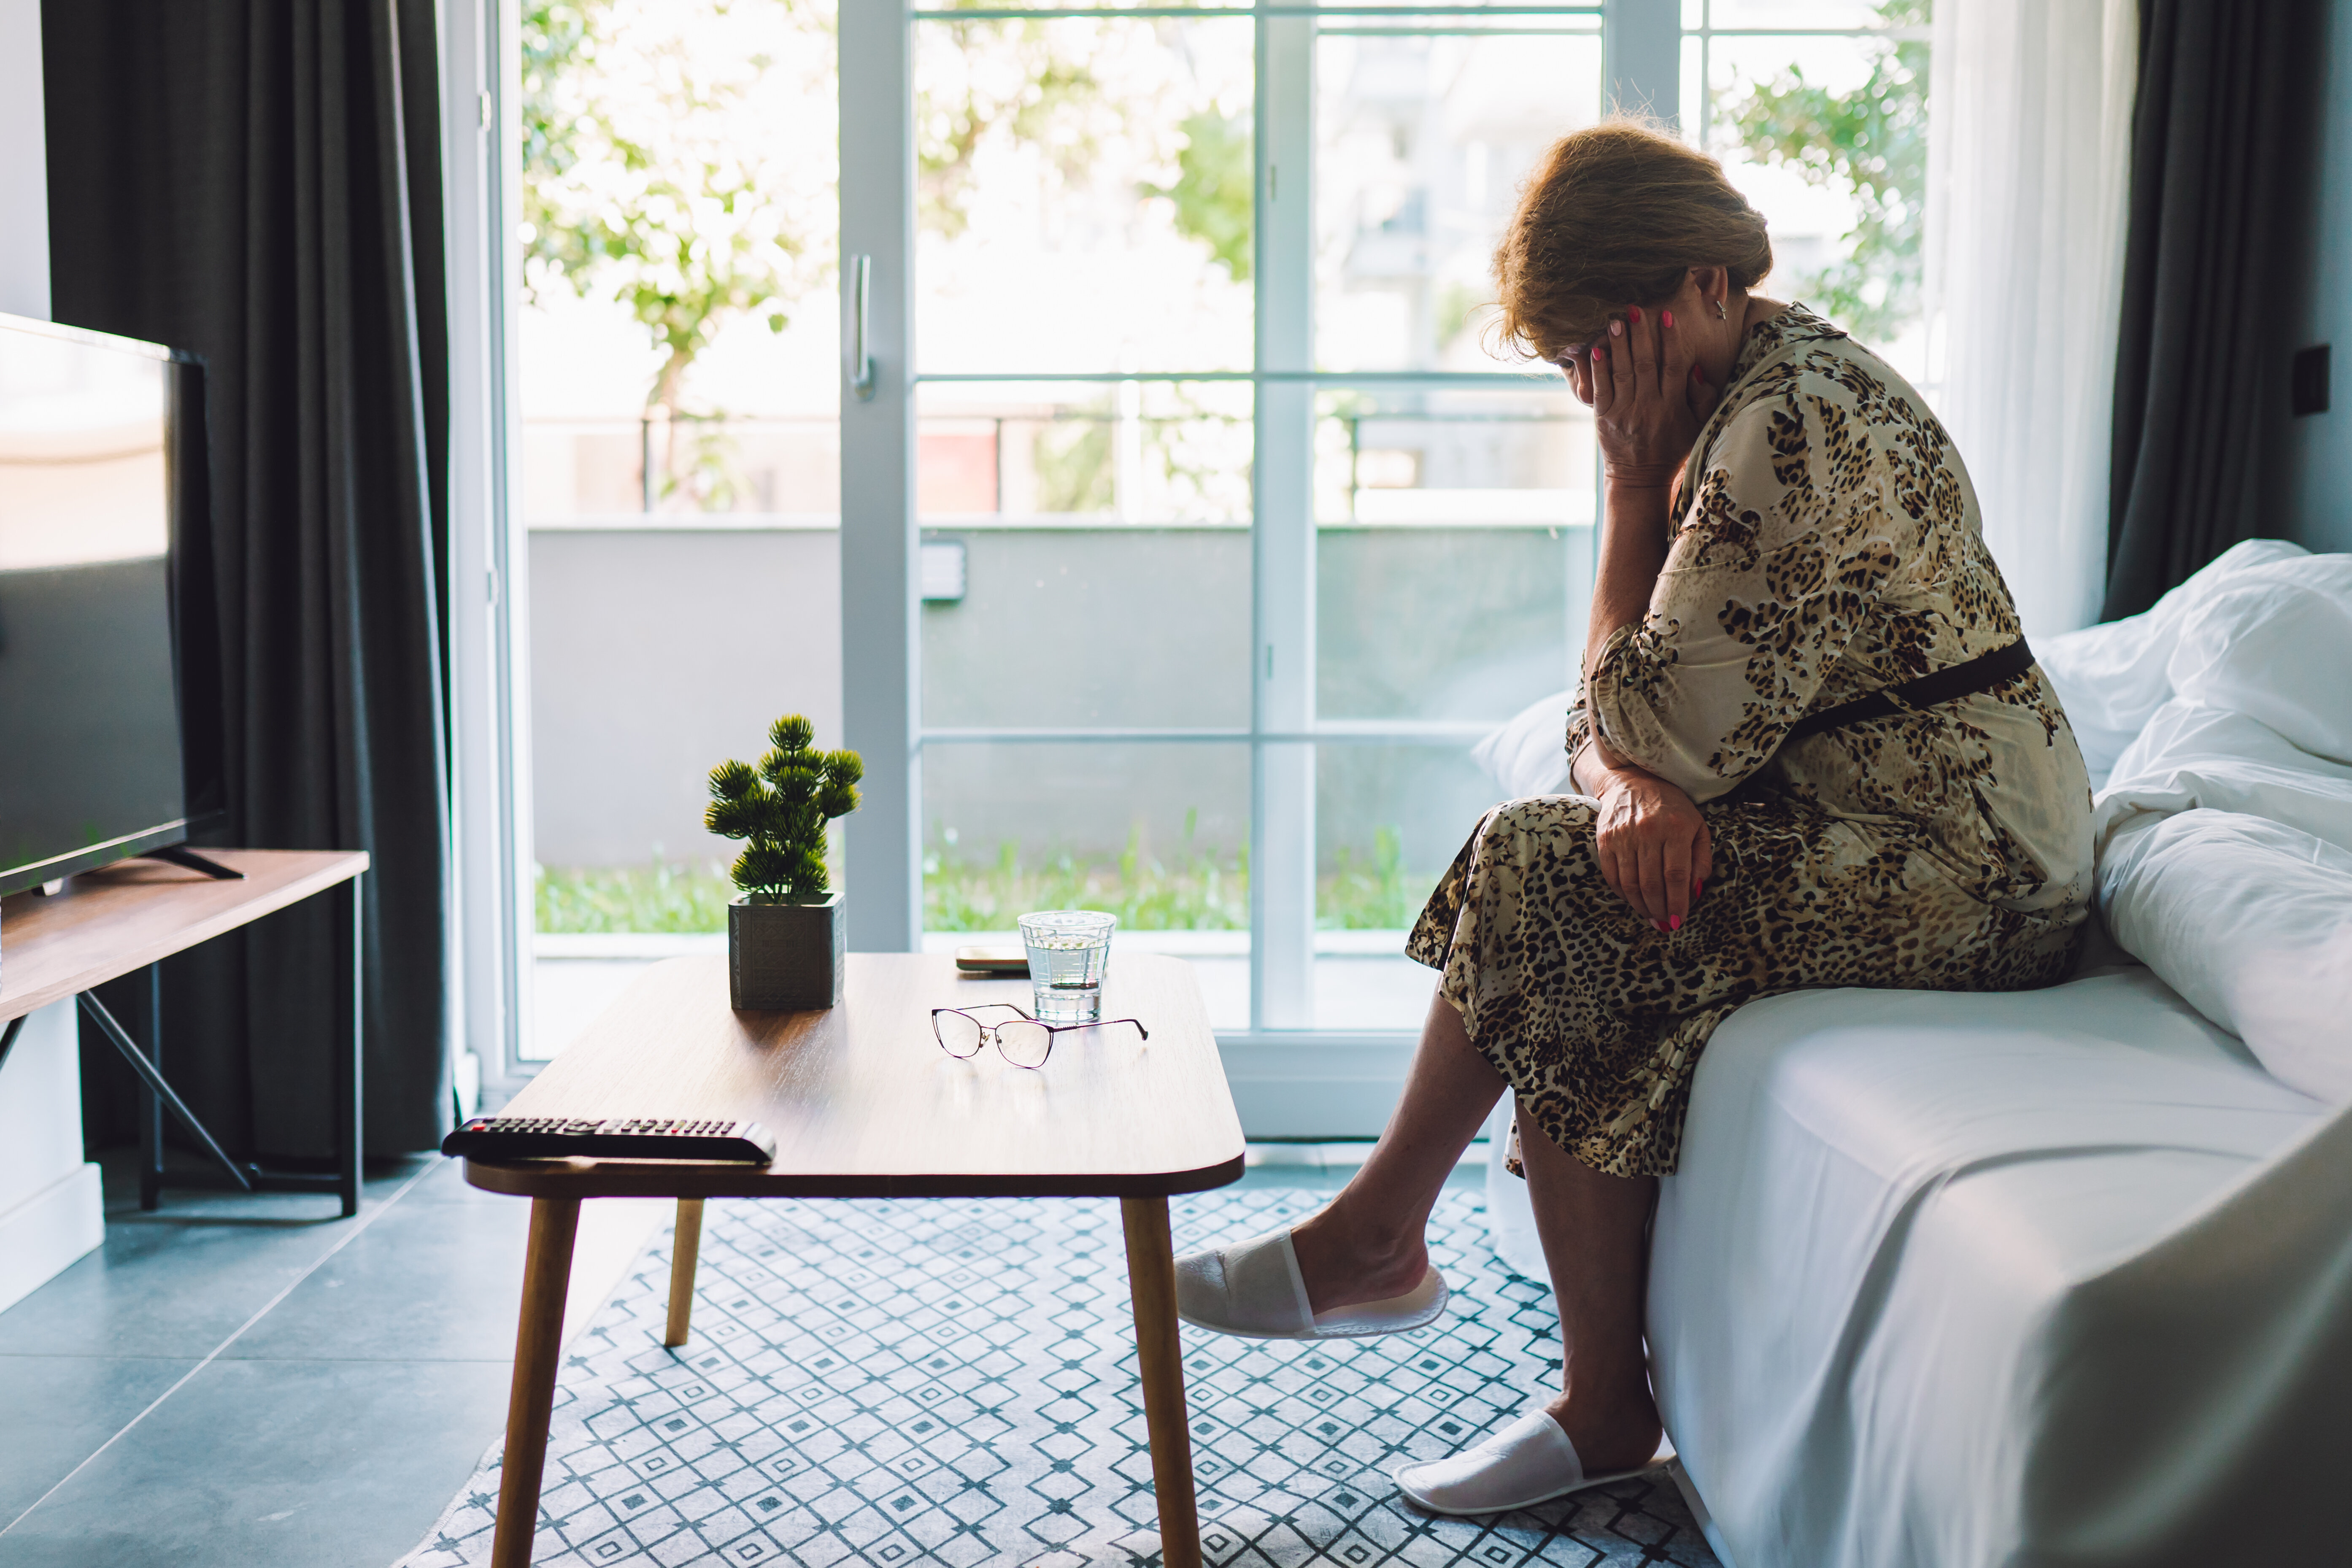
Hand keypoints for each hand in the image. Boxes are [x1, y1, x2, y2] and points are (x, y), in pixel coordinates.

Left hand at [1559, 305, 1721, 481]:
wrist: (1638, 478)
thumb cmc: (1671, 448)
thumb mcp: (1697, 426)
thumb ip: (1702, 397)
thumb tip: (1695, 365)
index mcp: (1673, 407)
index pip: (1673, 366)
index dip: (1671, 340)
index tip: (1667, 316)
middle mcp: (1648, 408)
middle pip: (1645, 363)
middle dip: (1641, 334)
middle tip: (1635, 308)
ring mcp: (1624, 413)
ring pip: (1622, 372)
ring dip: (1619, 344)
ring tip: (1615, 321)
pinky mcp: (1604, 418)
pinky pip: (1601, 388)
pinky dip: (1598, 368)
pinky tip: (1596, 349)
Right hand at [1590, 764, 1712, 929]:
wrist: (1633, 781)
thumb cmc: (1671, 807)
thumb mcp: (1697, 826)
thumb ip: (1701, 858)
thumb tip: (1696, 890)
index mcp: (1675, 829)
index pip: (1676, 875)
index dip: (1677, 902)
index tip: (1678, 920)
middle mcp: (1648, 832)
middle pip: (1651, 883)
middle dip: (1659, 910)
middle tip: (1664, 925)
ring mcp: (1623, 836)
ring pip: (1630, 883)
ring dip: (1640, 906)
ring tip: (1650, 916)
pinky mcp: (1605, 839)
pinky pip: (1612, 875)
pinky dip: (1622, 893)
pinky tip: (1633, 900)